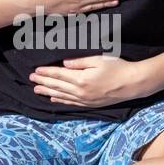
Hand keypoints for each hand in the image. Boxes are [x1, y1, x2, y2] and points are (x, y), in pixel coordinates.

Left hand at [28, 54, 147, 106]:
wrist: (132, 84)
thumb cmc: (117, 67)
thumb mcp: (98, 59)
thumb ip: (79, 61)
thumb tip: (64, 64)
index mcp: (81, 79)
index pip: (59, 75)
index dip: (46, 72)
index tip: (35, 70)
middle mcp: (81, 92)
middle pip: (57, 86)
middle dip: (43, 82)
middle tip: (31, 79)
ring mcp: (85, 100)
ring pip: (62, 96)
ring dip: (48, 92)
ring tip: (36, 90)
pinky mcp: (90, 104)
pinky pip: (71, 103)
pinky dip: (60, 100)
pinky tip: (53, 98)